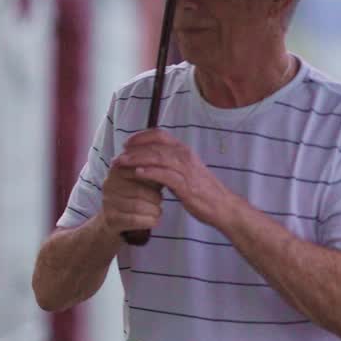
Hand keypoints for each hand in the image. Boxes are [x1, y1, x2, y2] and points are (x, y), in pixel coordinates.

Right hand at [99, 162, 163, 236]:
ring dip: (154, 210)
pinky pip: (134, 220)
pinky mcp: (110, 219)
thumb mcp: (144, 180)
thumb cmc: (134, 196)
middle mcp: (109, 183)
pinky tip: (153, 220)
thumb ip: (155, 170)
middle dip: (156, 198)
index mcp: (117, 168)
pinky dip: (149, 221)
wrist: (114, 220)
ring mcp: (107, 202)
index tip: (163, 185)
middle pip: (140, 190)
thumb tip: (172, 166)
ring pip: (138, 206)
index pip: (140, 170)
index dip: (155, 179)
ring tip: (158, 210)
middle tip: (160, 201)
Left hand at [116, 129, 238, 228]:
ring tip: (121, 163)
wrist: (222, 206)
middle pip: (154, 145)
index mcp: (184, 151)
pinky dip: (149, 172)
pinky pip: (164, 175)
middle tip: (117, 156)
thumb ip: (170, 164)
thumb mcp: (186, 171)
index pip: (159, 134)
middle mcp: (184, 156)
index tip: (126, 143)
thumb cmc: (202, 190)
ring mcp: (186, 170)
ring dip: (136, 159)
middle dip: (133, 149)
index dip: (141, 136)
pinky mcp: (186, 185)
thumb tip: (150, 162)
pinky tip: (137, 173)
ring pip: (157, 157)